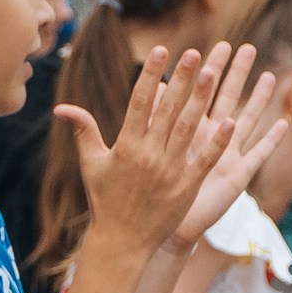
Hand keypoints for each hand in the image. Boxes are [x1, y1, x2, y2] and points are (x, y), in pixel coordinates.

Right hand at [52, 44, 240, 264]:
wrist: (122, 242)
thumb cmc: (105, 201)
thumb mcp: (91, 165)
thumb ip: (83, 132)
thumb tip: (61, 108)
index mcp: (126, 147)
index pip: (139, 102)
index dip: (151, 74)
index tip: (161, 50)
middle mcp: (148, 156)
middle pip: (167, 110)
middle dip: (181, 80)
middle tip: (195, 53)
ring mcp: (169, 171)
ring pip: (187, 129)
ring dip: (200, 101)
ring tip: (212, 74)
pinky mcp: (186, 188)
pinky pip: (204, 160)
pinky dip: (217, 142)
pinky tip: (230, 121)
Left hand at [171, 49, 288, 252]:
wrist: (164, 225)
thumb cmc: (154, 190)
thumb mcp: (150, 152)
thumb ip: (152, 121)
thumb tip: (151, 88)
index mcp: (189, 131)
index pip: (201, 94)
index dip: (209, 71)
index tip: (216, 46)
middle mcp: (211, 139)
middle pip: (227, 100)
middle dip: (236, 75)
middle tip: (247, 48)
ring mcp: (227, 156)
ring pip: (245, 121)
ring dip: (257, 100)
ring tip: (270, 76)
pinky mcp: (237, 177)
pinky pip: (256, 156)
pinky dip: (269, 141)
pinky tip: (283, 123)